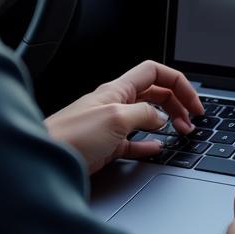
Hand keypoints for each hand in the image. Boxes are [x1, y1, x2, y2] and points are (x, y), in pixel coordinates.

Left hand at [45, 60, 203, 174]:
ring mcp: (110, 125)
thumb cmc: (69, 137)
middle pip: (155, 94)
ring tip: (181, 133)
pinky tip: (157, 148)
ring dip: (167, 122)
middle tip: (190, 122)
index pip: (155, 73)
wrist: (41, 160)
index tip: (193, 103)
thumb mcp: (115, 119)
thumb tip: (160, 118)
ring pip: (147, 117)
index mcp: (117, 90)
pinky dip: (149, 144)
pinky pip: (134, 142)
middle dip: (177, 105)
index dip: (178, 83)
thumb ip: (143, 114)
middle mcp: (115, 103)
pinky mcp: (105, 146)